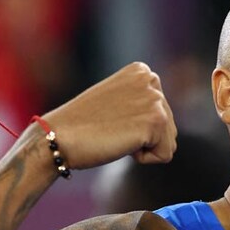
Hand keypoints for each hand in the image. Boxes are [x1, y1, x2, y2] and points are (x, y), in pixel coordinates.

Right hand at [42, 62, 177, 170]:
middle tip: (112, 129)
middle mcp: (151, 80)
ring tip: (116, 134)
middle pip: (169, 128)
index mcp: (141, 71)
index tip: (112, 119)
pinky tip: (120, 143)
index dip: (137, 126)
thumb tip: (163, 118)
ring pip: (169, 142)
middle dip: (143, 138)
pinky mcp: (156, 121)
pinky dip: (143, 159)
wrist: (60, 136)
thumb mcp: (116, 100)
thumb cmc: (82, 125)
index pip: (161, 112)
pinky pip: (165, 155)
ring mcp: (155, 99)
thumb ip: (139, 101)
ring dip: (144, 148)